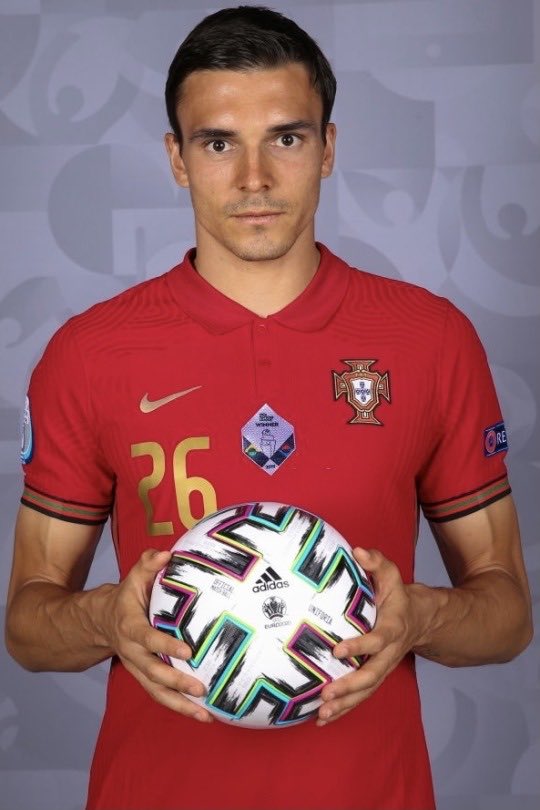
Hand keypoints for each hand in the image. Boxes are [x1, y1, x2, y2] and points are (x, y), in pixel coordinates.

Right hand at [101, 549, 211, 722]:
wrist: (101, 622)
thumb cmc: (127, 597)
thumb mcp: (134, 577)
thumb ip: (148, 564)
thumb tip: (167, 554)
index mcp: (131, 627)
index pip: (149, 638)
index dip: (166, 645)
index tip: (188, 651)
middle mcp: (133, 652)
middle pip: (153, 673)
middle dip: (177, 682)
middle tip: (201, 688)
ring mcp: (138, 668)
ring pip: (157, 692)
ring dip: (180, 705)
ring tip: (205, 715)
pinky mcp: (146, 678)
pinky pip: (161, 696)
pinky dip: (180, 707)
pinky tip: (203, 715)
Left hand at [317, 547, 421, 725]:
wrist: (421, 619)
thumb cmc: (398, 596)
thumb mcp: (391, 575)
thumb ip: (376, 562)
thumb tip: (357, 550)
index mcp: (392, 628)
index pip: (377, 640)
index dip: (360, 646)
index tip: (338, 650)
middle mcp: (389, 653)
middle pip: (371, 675)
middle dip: (349, 687)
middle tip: (326, 694)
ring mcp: (383, 667)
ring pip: (366, 691)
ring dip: (345, 704)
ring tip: (322, 714)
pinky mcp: (375, 676)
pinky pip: (361, 696)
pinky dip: (344, 708)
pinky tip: (323, 718)